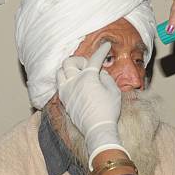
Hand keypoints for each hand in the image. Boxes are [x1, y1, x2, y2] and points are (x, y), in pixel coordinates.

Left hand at [57, 42, 126, 168]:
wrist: (97, 129)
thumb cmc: (108, 111)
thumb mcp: (114, 92)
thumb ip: (107, 78)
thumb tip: (101, 73)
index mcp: (88, 78)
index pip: (95, 59)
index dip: (102, 50)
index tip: (106, 45)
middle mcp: (74, 81)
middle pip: (70, 61)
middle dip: (80, 60)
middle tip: (89, 66)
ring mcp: (66, 90)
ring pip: (60, 72)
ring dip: (69, 69)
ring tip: (79, 74)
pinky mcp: (64, 99)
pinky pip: (60, 84)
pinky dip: (66, 80)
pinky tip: (75, 84)